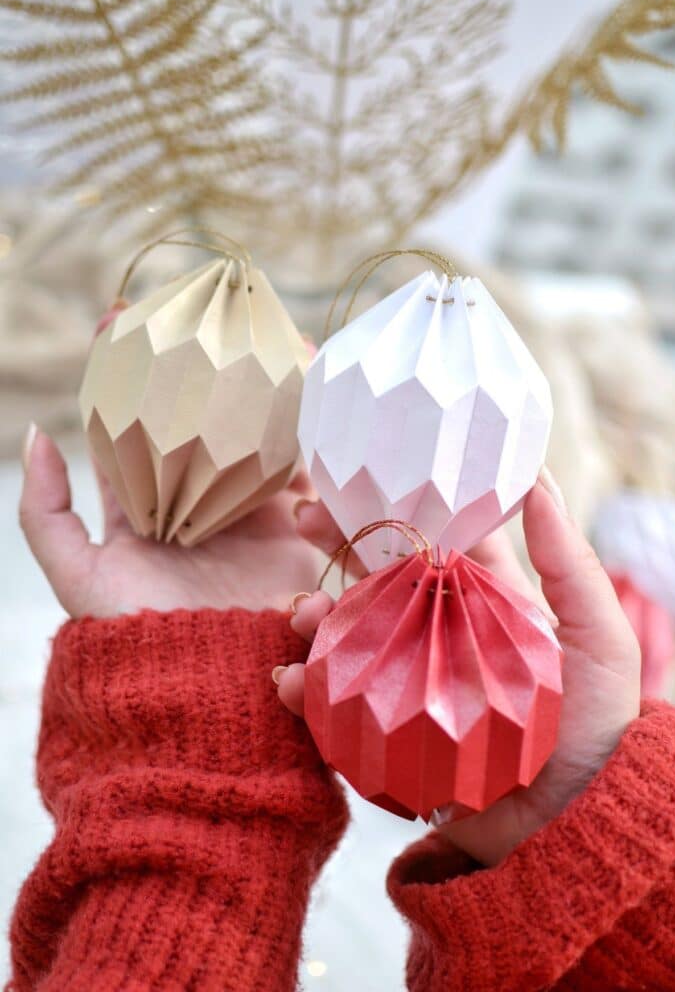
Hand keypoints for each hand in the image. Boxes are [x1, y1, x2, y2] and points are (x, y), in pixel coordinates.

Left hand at [19, 303, 318, 618]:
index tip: (125, 319)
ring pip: (255, 439)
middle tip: (211, 318)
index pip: (134, 428)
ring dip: (264, 392)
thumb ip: (45, 513)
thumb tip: (34, 434)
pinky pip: (303, 473)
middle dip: (206, 373)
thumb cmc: (138, 631)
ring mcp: (248, 515)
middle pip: (202, 424)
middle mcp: (198, 505)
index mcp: (149, 507)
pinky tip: (312, 396)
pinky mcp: (293, 530)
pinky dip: (308, 437)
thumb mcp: (77, 576)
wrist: (211, 684)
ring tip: (269, 340)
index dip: (128, 378)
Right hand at [275, 469, 641, 865]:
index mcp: (486, 606)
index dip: (401, 509)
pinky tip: (289, 683)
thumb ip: (569, 563)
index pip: (436, 542)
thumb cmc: (596, 730)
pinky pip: (335, 705)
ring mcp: (410, 686)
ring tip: (300, 615)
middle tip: (303, 517)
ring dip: (316, 617)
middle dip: (339, 546)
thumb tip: (537, 477)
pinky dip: (305, 691)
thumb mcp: (599, 640)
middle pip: (380, 579)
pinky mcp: (387, 733)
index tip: (366, 480)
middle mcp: (441, 638)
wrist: (573, 827)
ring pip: (348, 637)